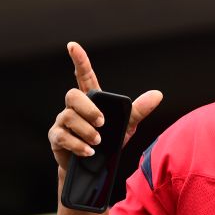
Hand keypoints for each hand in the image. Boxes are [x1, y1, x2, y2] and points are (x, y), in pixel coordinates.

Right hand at [47, 42, 164, 170]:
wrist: (96, 169)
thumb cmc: (109, 143)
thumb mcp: (127, 126)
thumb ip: (138, 110)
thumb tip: (158, 94)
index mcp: (91, 100)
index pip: (83, 76)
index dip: (79, 61)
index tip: (73, 46)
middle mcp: (73, 108)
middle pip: (72, 95)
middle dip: (88, 108)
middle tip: (102, 123)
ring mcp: (63, 122)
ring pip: (68, 116)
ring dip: (86, 130)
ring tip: (98, 141)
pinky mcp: (56, 138)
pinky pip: (62, 136)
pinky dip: (78, 144)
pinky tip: (89, 151)